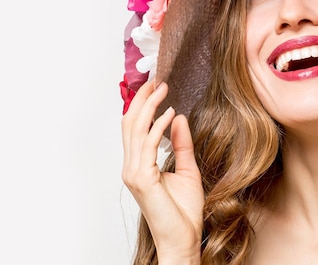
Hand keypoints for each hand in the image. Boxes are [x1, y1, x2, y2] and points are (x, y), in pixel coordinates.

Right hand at [121, 81, 203, 262]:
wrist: (182, 239)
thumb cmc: (183, 212)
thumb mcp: (187, 169)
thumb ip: (181, 144)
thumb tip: (179, 119)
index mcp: (139, 164)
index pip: (134, 128)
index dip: (142, 105)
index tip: (155, 85)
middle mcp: (132, 166)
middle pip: (130, 124)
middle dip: (142, 99)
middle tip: (157, 79)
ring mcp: (134, 173)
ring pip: (135, 130)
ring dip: (149, 106)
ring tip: (163, 88)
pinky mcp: (142, 179)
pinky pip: (148, 146)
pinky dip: (158, 127)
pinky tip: (170, 114)